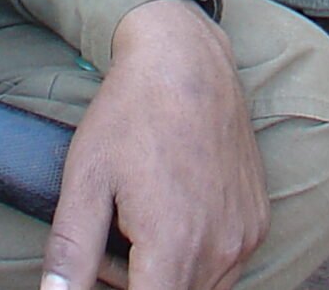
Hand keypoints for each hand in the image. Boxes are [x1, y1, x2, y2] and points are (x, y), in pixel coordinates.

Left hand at [40, 0, 264, 289]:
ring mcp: (245, 235)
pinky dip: (195, 260)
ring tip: (135, 231)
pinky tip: (170, 217)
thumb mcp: (86, 180)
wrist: (186, 60)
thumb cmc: (131, 113)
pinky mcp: (258, 221)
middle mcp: (219, 248)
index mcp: (174, 244)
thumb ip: (71, 253)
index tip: (102, 271)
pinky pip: (225, 267)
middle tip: (109, 246)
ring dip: (166, 279)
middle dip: (136, 286)